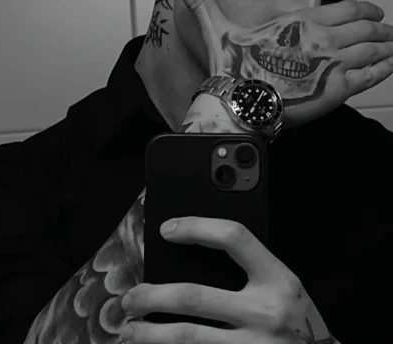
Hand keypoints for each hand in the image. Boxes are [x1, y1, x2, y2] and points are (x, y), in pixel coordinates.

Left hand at [120, 217, 343, 343]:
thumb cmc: (301, 326)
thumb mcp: (285, 289)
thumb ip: (250, 274)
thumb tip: (194, 262)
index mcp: (277, 279)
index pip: (233, 238)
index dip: (196, 227)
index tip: (168, 229)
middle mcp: (266, 311)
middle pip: (192, 295)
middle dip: (150, 296)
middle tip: (130, 299)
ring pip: (187, 337)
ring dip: (150, 335)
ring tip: (132, 332)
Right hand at [180, 0, 392, 127]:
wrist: (240, 100)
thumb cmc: (233, 67)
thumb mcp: (217, 29)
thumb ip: (204, 6)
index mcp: (304, 22)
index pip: (347, 6)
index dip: (366, 8)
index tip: (375, 12)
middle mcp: (325, 38)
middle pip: (366, 28)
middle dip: (381, 30)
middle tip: (389, 33)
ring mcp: (334, 63)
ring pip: (372, 51)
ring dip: (386, 48)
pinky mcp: (336, 90)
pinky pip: (369, 77)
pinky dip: (382, 70)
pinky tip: (389, 66)